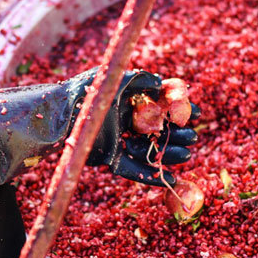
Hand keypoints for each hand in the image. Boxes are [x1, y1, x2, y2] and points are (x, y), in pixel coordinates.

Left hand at [76, 68, 200, 186]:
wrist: (62, 112)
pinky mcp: (109, 158)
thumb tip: (163, 84)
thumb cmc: (87, 91)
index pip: (159, 109)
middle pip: (157, 132)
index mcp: (127, 104)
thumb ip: (141, 79)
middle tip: (194, 137)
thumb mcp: (117, 79)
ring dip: (168, 155)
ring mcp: (117, 141)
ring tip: (187, 156)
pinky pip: (131, 169)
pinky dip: (149, 175)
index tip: (195, 112)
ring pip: (148, 151)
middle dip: (177, 135)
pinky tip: (169, 179)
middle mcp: (124, 123)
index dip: (177, 111)